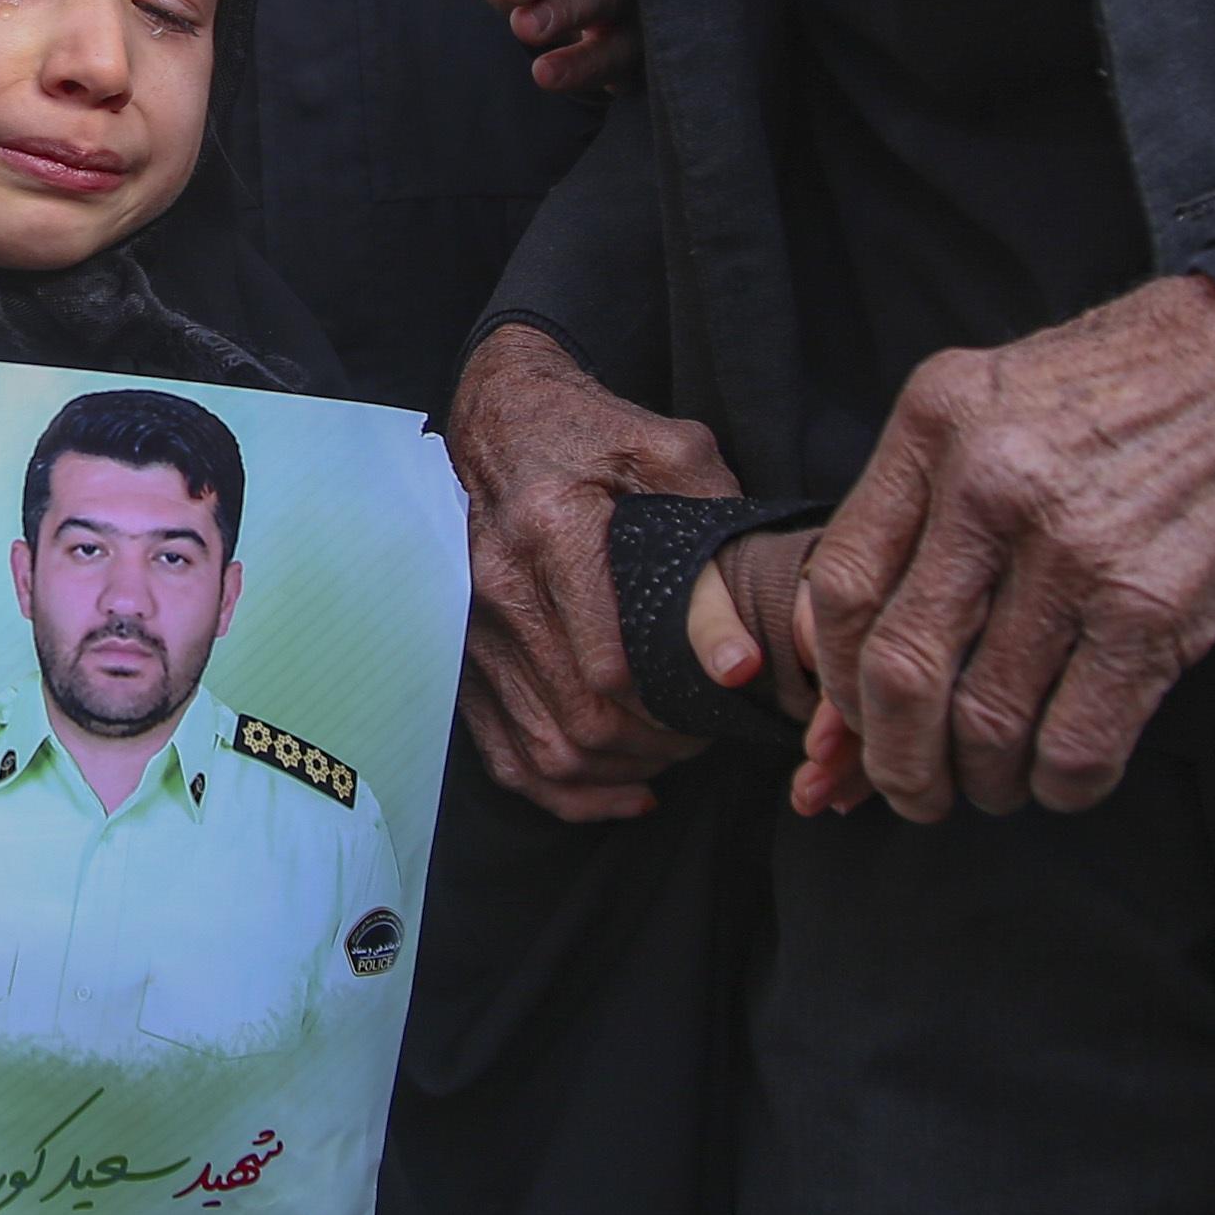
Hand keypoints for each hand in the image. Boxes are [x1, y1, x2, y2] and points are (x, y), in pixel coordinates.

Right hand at [448, 325, 738, 818]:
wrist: (497, 422)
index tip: (729, 695)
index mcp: (552, 532)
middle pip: (582, 719)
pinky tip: (624, 791)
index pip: (611, 663)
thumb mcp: (668, 447)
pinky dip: (567, 793)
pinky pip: (506, 755)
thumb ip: (715, 517)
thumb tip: (752, 617)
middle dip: (658, 744)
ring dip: (620, 773)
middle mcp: (499, 588)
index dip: (676, 700)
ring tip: (672, 757)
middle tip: (710, 731)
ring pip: (548, 749)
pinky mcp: (462, 659)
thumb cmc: (590, 433)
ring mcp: (471, 632)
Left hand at [794, 275, 1214, 821]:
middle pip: (899, 669)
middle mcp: (991, 485)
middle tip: (912, 790)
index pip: (842, 585)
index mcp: (935, 426)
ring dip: (979, 780)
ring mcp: (1074, 550)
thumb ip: (918, 500)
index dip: (836, 676)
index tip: (855, 716)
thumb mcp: (989, 398)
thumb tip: (853, 645)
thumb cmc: (1120, 388)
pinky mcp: (1154, 608)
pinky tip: (1060, 780)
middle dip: (895, 757)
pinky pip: (1077, 738)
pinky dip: (1059, 783)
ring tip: (990, 786)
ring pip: (984, 719)